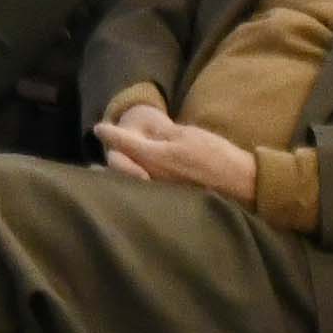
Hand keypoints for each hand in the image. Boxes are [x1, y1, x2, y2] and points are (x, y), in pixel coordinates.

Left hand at [94, 105, 263, 205]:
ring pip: (128, 184)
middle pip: (119, 168)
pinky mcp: (167, 204)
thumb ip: (162, 133)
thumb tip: (144, 130)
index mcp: (157, 155)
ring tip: (101, 176)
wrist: (238, 184)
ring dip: (115, 178)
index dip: (109, 134)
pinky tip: (131, 189)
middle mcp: (152, 176)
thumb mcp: (188, 135)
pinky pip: (142, 195)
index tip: (99, 128)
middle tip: (94, 162)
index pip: (124, 142)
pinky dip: (132, 190)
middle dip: (107, 162)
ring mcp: (159, 192)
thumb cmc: (216, 155)